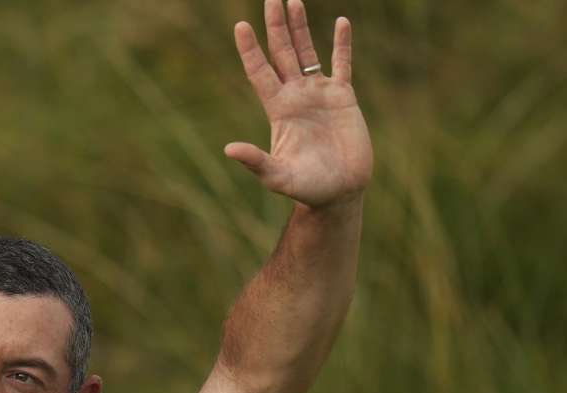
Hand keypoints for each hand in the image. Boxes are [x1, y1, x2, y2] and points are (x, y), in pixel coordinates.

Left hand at [226, 0, 372, 208]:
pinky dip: (343, 44)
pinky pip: (343, 64)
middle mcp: (296, 96)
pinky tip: (341, 22)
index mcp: (278, 109)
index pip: (260, 72)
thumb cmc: (306, 188)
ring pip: (308, 52)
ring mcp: (319, 94)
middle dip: (275, 27)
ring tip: (293, 0)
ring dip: (300, 27)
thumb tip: (229, 149)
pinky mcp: (344, 97)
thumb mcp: (277, 176)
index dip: (250, 50)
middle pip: (282, 53)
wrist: (340, 192)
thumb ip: (255, 162)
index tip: (240, 25)